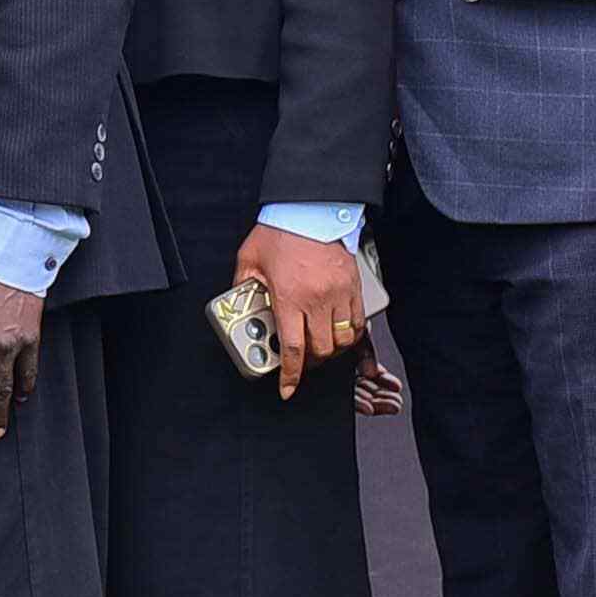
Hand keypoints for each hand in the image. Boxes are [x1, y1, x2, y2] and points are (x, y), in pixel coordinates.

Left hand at [232, 224, 363, 397]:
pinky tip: (337, 332)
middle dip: (310, 363)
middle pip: (321, 350)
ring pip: (342, 340)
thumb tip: (238, 303)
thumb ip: (243, 286)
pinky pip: (357, 322)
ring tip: (319, 347)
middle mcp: (317, 299)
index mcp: (289, 296)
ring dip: (330, 350)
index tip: (287, 388)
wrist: (310, 208)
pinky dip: (349, 334)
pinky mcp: (354, 287)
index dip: (290, 375)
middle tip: (301, 361)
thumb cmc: (280, 230)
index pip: (292, 348)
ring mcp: (339, 294)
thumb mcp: (249, 259)